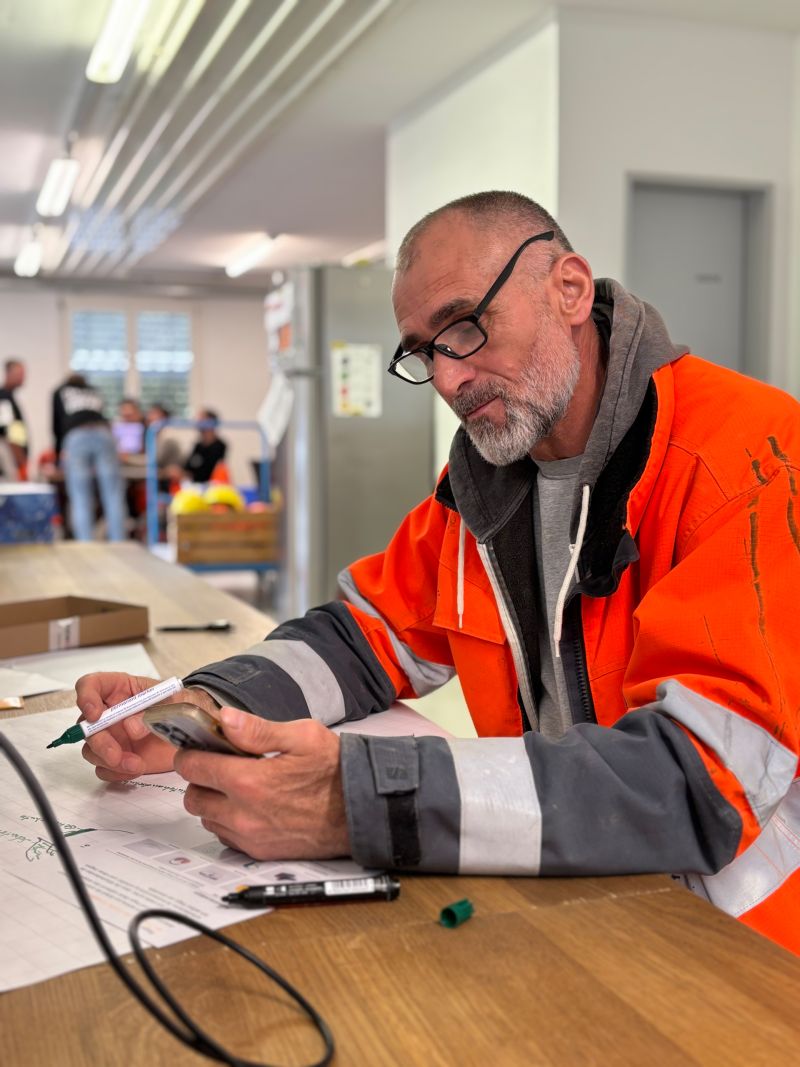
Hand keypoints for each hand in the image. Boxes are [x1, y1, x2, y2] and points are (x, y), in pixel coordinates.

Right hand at [76, 671, 216, 781]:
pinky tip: (136, 768)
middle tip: (116, 755)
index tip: (95, 714)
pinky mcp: (117, 757)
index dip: (86, 697)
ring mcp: (112, 736)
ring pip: (91, 750)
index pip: (89, 685)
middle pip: (86, 725)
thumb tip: (130, 727)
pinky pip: (104, 768)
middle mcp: (110, 713)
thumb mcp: (175, 701)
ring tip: (137, 764)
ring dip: (110, 761)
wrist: (195, 732)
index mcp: (119, 689)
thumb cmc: (183, 707)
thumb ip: (153, 710)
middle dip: (99, 742)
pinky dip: (116, 773)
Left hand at [178, 708, 349, 860]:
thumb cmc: (335, 770)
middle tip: (220, 766)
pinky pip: (225, 837)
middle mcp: (243, 814)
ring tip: (238, 786)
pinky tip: (250, 806)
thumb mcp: (302, 737)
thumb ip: (258, 730)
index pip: (192, 768)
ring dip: (213, 802)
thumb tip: (225, 719)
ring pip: (207, 819)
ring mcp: (250, 837)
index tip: (198, 747)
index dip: (191, 753)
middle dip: (200, 779)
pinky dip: (228, 821)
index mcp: (249, 781)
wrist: (361, 809)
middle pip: (192, 797)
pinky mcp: (259, 852)